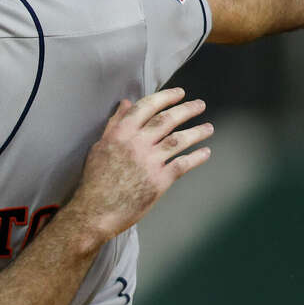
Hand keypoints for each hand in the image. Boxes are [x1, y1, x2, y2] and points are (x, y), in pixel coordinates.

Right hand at [64, 88, 211, 244]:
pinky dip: (196, 157)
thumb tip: (126, 104)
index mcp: (120, 133)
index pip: (147, 107)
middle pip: (167, 120)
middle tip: (199, 105)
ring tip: (208, 128)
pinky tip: (205, 152)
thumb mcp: (100, 146)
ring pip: (179, 140)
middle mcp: (136, 144)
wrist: (95, 211)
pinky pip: (182, 164)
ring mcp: (149, 162)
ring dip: (197, 132)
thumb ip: (115, 124)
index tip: (179, 93)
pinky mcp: (159, 181)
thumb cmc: (95, 181)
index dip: (166, 97)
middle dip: (186, 110)